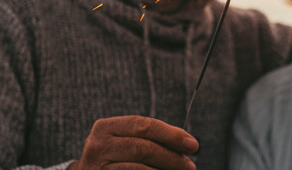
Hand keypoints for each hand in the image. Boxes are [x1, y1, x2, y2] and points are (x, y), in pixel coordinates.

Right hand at [69, 115, 198, 169]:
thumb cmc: (114, 158)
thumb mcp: (125, 142)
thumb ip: (148, 138)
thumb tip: (186, 144)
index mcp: (106, 127)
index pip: (144, 125)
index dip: (171, 134)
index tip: (193, 144)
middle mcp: (98, 146)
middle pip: (143, 147)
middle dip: (172, 156)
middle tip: (190, 165)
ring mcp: (97, 168)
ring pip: (139, 168)